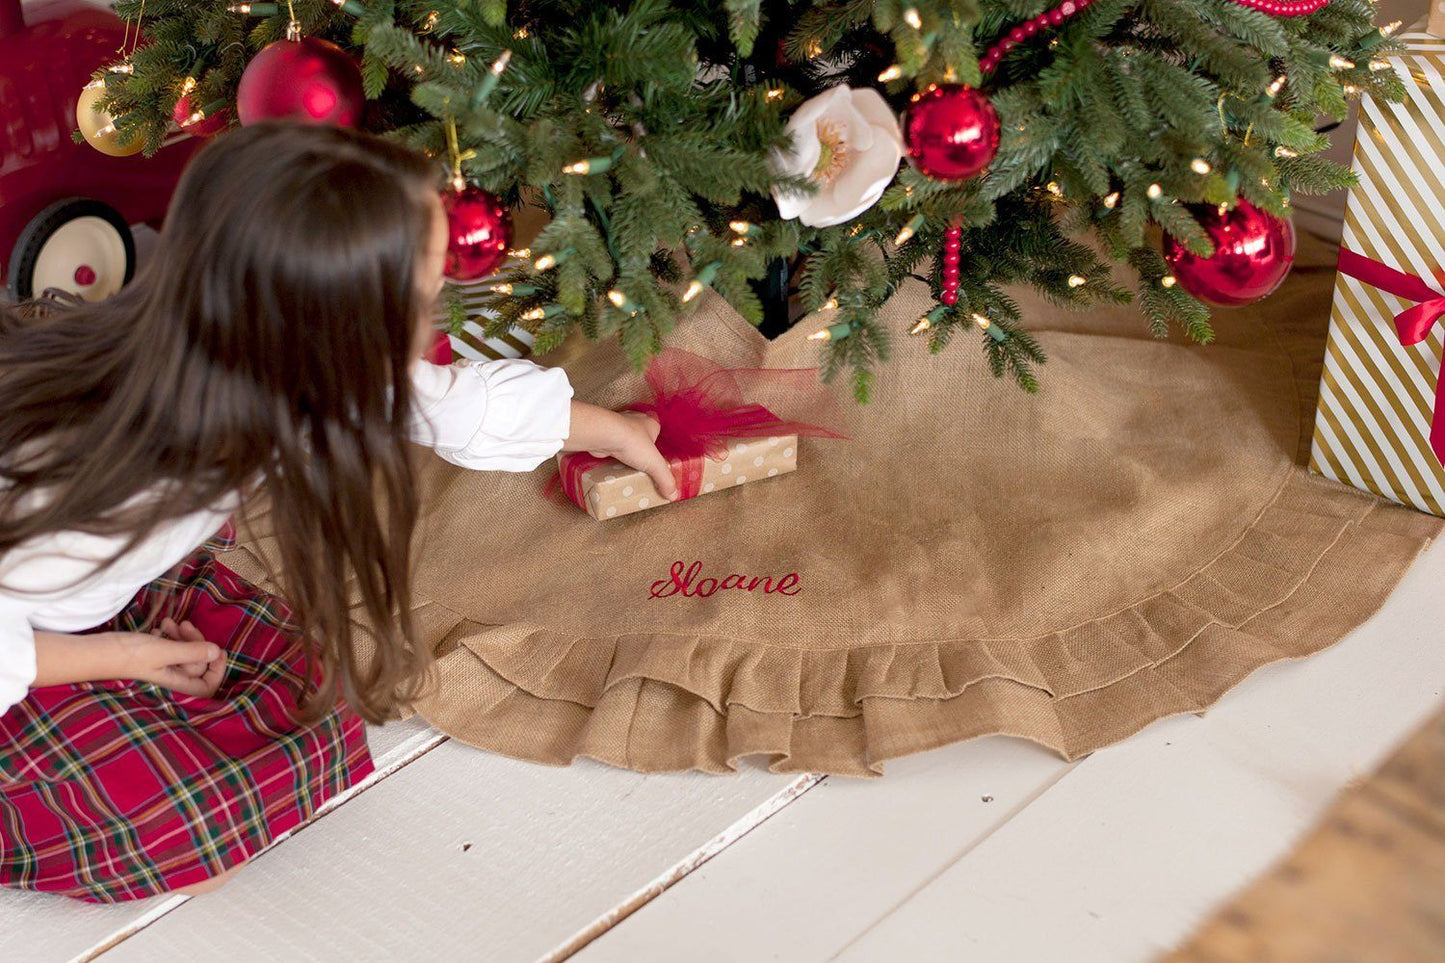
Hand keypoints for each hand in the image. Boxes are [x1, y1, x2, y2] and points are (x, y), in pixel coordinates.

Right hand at [112, 618, 226, 697]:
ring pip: (184, 651)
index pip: (207, 686)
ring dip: (182, 635)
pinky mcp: (151, 656)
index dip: (217, 670)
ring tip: (170, 622)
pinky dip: (169, 635)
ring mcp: (161, 666)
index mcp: (177, 682)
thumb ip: (192, 652)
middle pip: (197, 662)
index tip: (217, 649)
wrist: (95, 651)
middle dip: (195, 642)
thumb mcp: (164, 651)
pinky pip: (169, 646)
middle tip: (185, 625)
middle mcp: (171, 677)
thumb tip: (217, 652)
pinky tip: (160, 626)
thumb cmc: (129, 654)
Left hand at [576, 407, 680, 500]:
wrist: (603, 435)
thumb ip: (665, 479)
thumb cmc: (632, 441)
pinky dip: (611, 457)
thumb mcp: (655, 464)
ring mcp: (617, 427)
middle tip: (642, 467)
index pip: (657, 433)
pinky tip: (612, 467)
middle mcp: (633, 421)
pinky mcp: (603, 435)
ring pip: (623, 442)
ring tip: (627, 470)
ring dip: (624, 454)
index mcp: (650, 423)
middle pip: (640, 438)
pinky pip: (609, 447)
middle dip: (640, 451)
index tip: (655, 458)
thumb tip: (673, 495)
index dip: (657, 445)